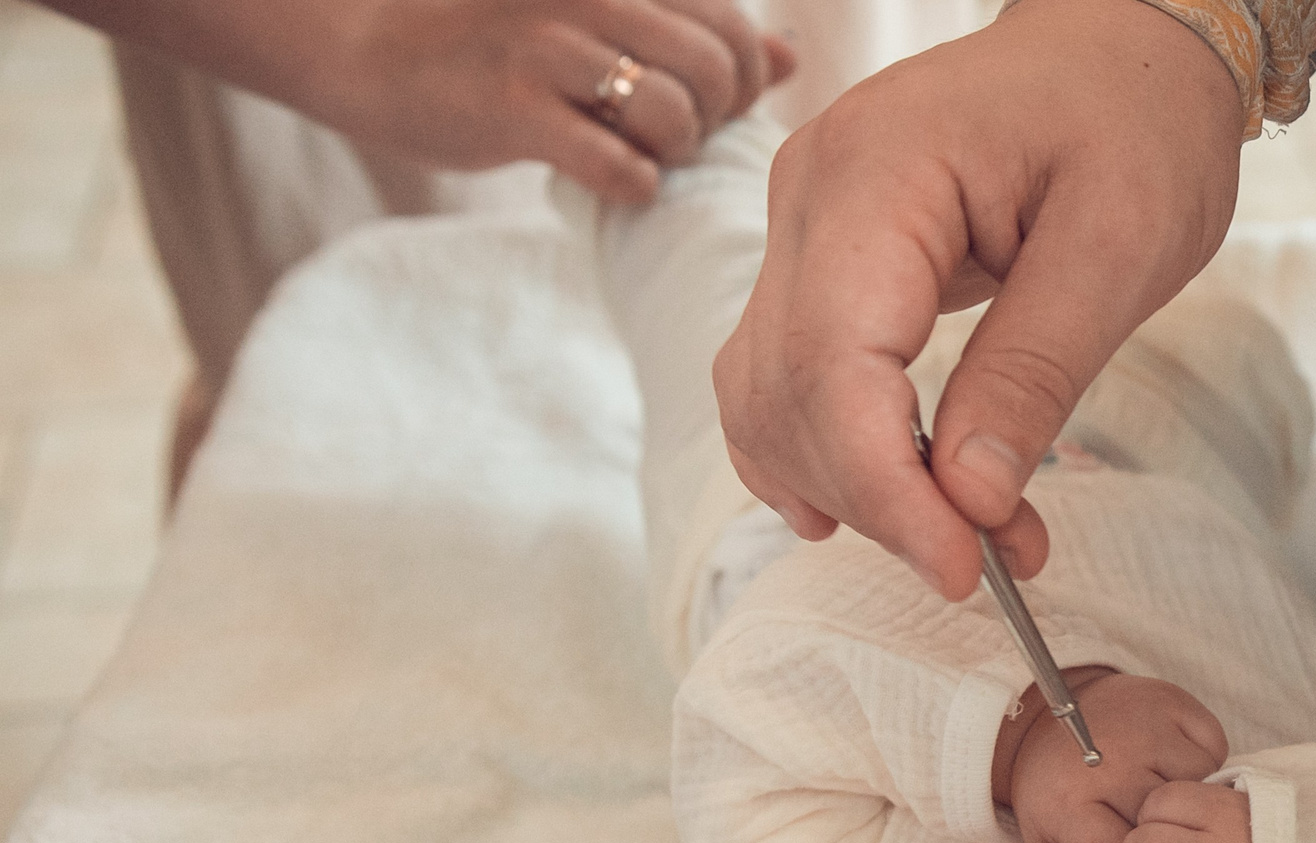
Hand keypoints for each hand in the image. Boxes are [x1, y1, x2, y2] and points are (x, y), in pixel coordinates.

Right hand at [223, 0, 795, 204]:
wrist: (367, 49)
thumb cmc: (498, 42)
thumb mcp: (598, 20)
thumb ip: (692, 31)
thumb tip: (785, 58)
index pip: (735, 28)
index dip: (743, 84)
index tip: (705, 106)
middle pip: (716, 73)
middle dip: (712, 122)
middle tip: (670, 137)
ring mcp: (550, 47)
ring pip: (673, 116)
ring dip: (671, 156)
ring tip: (635, 155)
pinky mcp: (515, 106)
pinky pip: (620, 166)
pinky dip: (632, 187)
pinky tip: (611, 180)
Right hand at [712, 0, 1242, 595]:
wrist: (1120, 49)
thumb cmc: (1135, 120)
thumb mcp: (1121, 247)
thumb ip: (1037, 372)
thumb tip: (969, 498)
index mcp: (878, 174)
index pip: (835, 365)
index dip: (885, 487)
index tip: (962, 569)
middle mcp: (809, 195)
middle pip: (791, 395)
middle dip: (882, 502)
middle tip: (994, 560)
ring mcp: (802, 226)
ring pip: (770, 399)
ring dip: (858, 492)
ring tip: (972, 538)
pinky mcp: (820, 261)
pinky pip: (787, 377)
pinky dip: (832, 454)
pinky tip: (892, 505)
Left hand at [997, 672, 1229, 842]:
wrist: (1050, 719)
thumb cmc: (1059, 795)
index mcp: (1068, 803)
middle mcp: (1108, 761)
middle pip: (1165, 822)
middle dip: (1162, 833)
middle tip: (1147, 825)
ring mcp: (1145, 727)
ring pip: (1199, 786)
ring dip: (1190, 799)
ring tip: (1161, 793)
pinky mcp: (1175, 702)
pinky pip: (1216, 749)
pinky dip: (1206, 763)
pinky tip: (1175, 765)